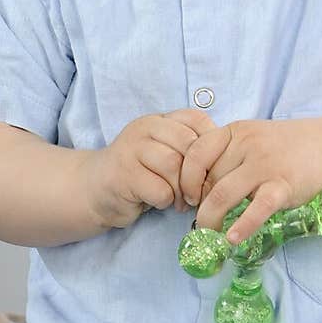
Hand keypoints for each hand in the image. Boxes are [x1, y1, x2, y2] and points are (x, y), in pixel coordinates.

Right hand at [87, 108, 219, 229]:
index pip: (197, 120)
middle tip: (198, 192)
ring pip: (173, 165)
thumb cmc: (140, 174)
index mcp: (159, 120)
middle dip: (198, 173)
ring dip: (182, 189)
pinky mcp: (123, 175)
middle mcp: (144, 128)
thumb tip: (226, 162)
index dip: (212, 145)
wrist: (95, 189)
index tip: (212, 169)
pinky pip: (159, 189)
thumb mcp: (165, 154)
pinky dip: (165, 201)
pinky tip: (158, 202)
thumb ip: (189, 150)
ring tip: (179, 201)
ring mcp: (131, 149)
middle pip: (188, 144)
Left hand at [179, 118, 321, 244]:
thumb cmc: (284, 148)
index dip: (185, 178)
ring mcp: (265, 165)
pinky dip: (242, 226)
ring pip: (223, 194)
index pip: (195, 152)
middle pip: (209, 179)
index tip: (188, 197)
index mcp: (234, 132)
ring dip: (210, 219)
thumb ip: (226, 158)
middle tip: (201, 221)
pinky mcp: (283, 185)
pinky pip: (257, 208)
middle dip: (200, 204)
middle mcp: (247, 145)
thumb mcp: (251, 141)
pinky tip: (232, 238)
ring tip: (210, 234)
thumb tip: (199, 192)